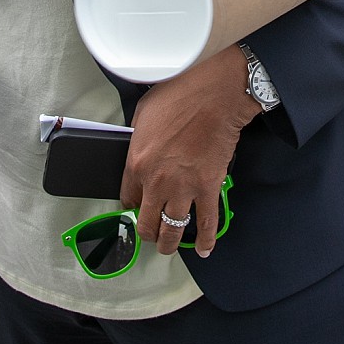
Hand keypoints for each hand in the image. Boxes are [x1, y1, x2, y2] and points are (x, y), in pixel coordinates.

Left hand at [124, 46, 259, 258]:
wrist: (216, 95)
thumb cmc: (181, 95)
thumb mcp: (144, 112)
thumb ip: (138, 137)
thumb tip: (140, 145)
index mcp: (137, 163)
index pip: (128, 198)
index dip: (133, 205)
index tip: (138, 206)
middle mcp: (157, 182)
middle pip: (147, 222)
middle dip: (147, 232)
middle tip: (151, 233)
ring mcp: (184, 188)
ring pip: (172, 230)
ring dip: (169, 243)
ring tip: (169, 246)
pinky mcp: (209, 188)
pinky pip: (207, 222)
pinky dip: (207, 239)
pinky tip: (205, 249)